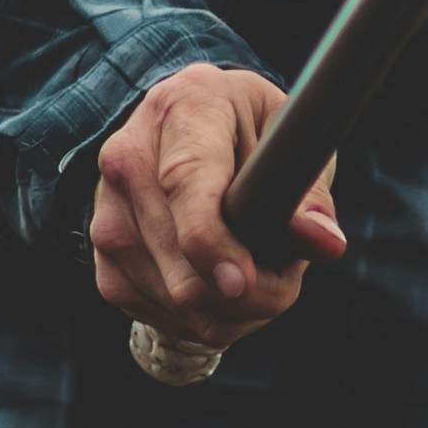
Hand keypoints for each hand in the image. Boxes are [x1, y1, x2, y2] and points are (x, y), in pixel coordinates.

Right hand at [87, 66, 343, 349]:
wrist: (187, 129)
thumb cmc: (252, 132)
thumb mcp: (293, 141)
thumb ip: (311, 193)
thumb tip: (323, 242)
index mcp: (183, 109)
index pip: (185, 182)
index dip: (211, 241)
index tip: (242, 282)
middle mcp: (128, 158)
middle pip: (181, 260)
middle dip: (251, 289)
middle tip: (286, 270)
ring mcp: (107, 211)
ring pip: (176, 299)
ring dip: (233, 307)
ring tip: (255, 268)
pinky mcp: (104, 258)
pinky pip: (163, 316)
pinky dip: (204, 317)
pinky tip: (221, 283)